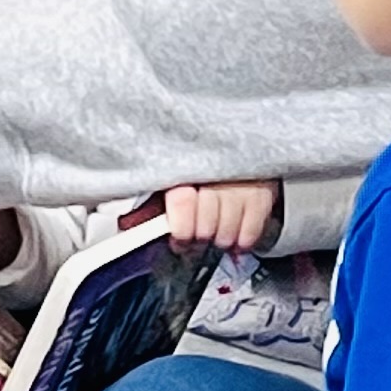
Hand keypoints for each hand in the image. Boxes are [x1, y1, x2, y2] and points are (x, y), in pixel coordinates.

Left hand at [132, 180, 279, 251]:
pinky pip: (249, 234)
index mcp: (188, 169)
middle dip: (199, 236)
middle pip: (205, 227)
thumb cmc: (204, 167)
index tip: (178, 236)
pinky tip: (234, 231)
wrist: (244, 149)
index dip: (180, 229)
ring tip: (216, 229)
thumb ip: (151, 204)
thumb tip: (128, 223)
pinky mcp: (263, 197)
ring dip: (219, 239)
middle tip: (197, 232)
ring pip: (227, 234)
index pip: (183, 204)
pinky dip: (241, 241)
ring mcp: (242, 187)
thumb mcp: (173, 179)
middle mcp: (217, 177)